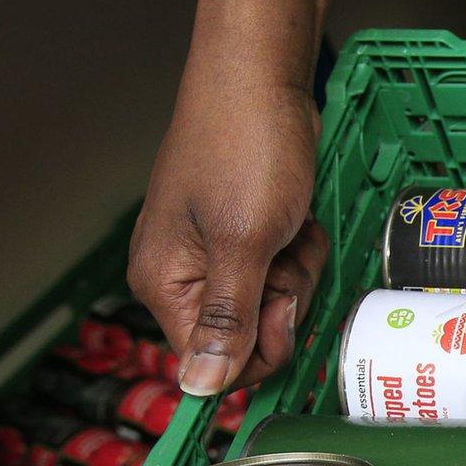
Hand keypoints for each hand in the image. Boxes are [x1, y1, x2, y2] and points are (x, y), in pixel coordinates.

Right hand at [128, 76, 326, 395]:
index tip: (281, 299)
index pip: (215, 365)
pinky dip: (299, 246)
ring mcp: (215, 254)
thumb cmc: (245, 147)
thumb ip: (228, 320)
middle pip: (251, 336)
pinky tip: (295, 214)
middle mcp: (182, 277)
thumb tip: (201, 387)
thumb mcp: (245, 242)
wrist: (260, 78)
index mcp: (166, 285)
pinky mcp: (245, 235)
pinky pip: (283, 268)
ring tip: (289, 223)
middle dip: (285, 297)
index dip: (263, 344)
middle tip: (284, 249)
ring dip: (297, 267)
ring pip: (275, 302)